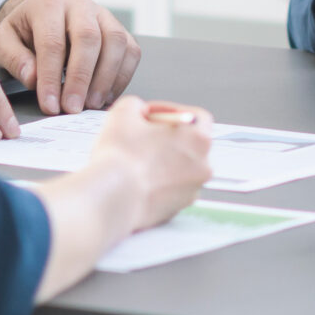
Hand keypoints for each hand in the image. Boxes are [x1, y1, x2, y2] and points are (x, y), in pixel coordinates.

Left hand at [0, 0, 141, 116]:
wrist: (45, 16)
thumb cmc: (24, 33)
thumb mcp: (3, 43)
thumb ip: (13, 59)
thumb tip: (34, 79)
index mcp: (48, 4)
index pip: (52, 43)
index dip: (52, 77)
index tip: (49, 105)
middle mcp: (80, 4)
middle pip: (89, 38)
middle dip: (81, 78)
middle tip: (73, 108)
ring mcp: (104, 15)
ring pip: (116, 42)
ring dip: (106, 78)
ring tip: (91, 104)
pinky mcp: (121, 29)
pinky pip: (131, 51)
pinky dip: (122, 77)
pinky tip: (106, 96)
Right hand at [30, 98, 216, 300]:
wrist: (112, 198)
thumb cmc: (121, 156)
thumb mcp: (124, 111)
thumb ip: (138, 106)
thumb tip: (139, 112)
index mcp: (199, 138)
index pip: (194, 116)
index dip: (169, 112)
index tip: (149, 115)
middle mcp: (203, 166)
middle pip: (188, 143)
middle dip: (165, 137)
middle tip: (141, 135)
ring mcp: (191, 190)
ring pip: (179, 168)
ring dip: (161, 160)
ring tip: (135, 158)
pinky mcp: (176, 209)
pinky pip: (169, 189)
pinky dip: (156, 182)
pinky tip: (136, 178)